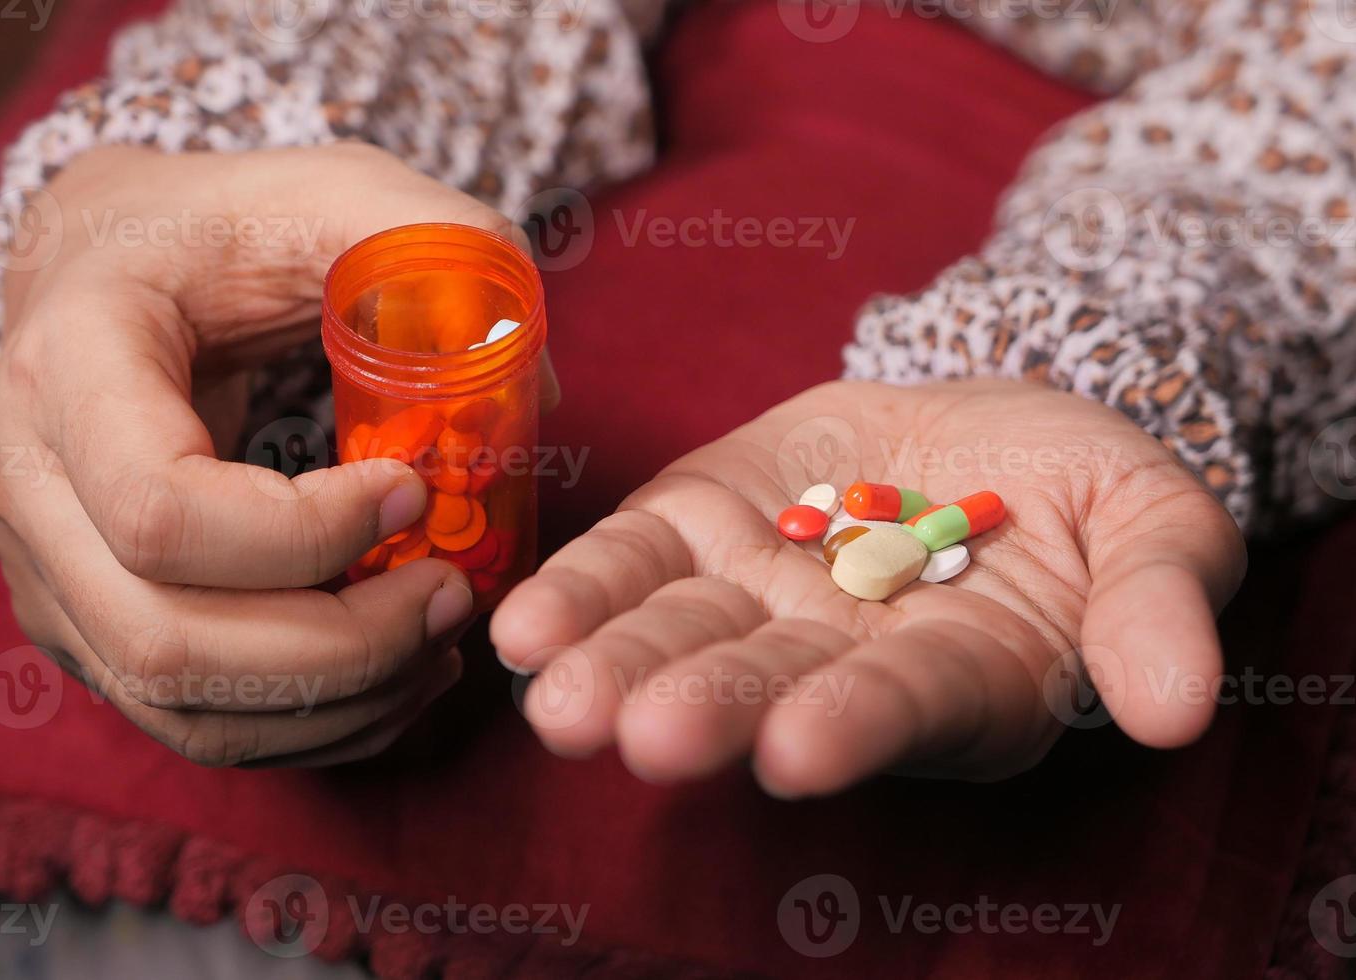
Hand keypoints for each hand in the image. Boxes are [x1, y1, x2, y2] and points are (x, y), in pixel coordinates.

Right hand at [0, 143, 546, 766]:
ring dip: (336, 700)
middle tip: (452, 594)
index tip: (413, 487)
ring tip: (439, 639)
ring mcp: (47, 570)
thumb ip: (442, 251)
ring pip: (180, 705)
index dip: (308, 534)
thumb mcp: (335, 192)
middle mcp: (27, 485)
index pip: (161, 511)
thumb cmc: (230, 227)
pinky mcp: (87, 623)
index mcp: (69, 364)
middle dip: (343, 647)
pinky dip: (310, 723)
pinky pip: (193, 722)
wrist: (111, 263)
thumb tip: (530, 393)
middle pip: (167, 641)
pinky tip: (394, 672)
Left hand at [492, 379, 1245, 793]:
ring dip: (617, 665)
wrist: (988, 421)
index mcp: (955, 678)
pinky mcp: (697, 523)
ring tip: (556, 694)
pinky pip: (631, 563)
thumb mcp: (1157, 526)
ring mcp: (756, 594)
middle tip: (646, 737)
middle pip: (767, 687)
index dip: (858, 723)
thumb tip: (1179, 708)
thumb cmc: (1082, 490)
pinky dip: (580, 591)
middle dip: (707, 709)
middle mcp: (838, 658)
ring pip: (679, 636)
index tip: (806, 750)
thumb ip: (1158, 606)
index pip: (905, 705)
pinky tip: (525, 623)